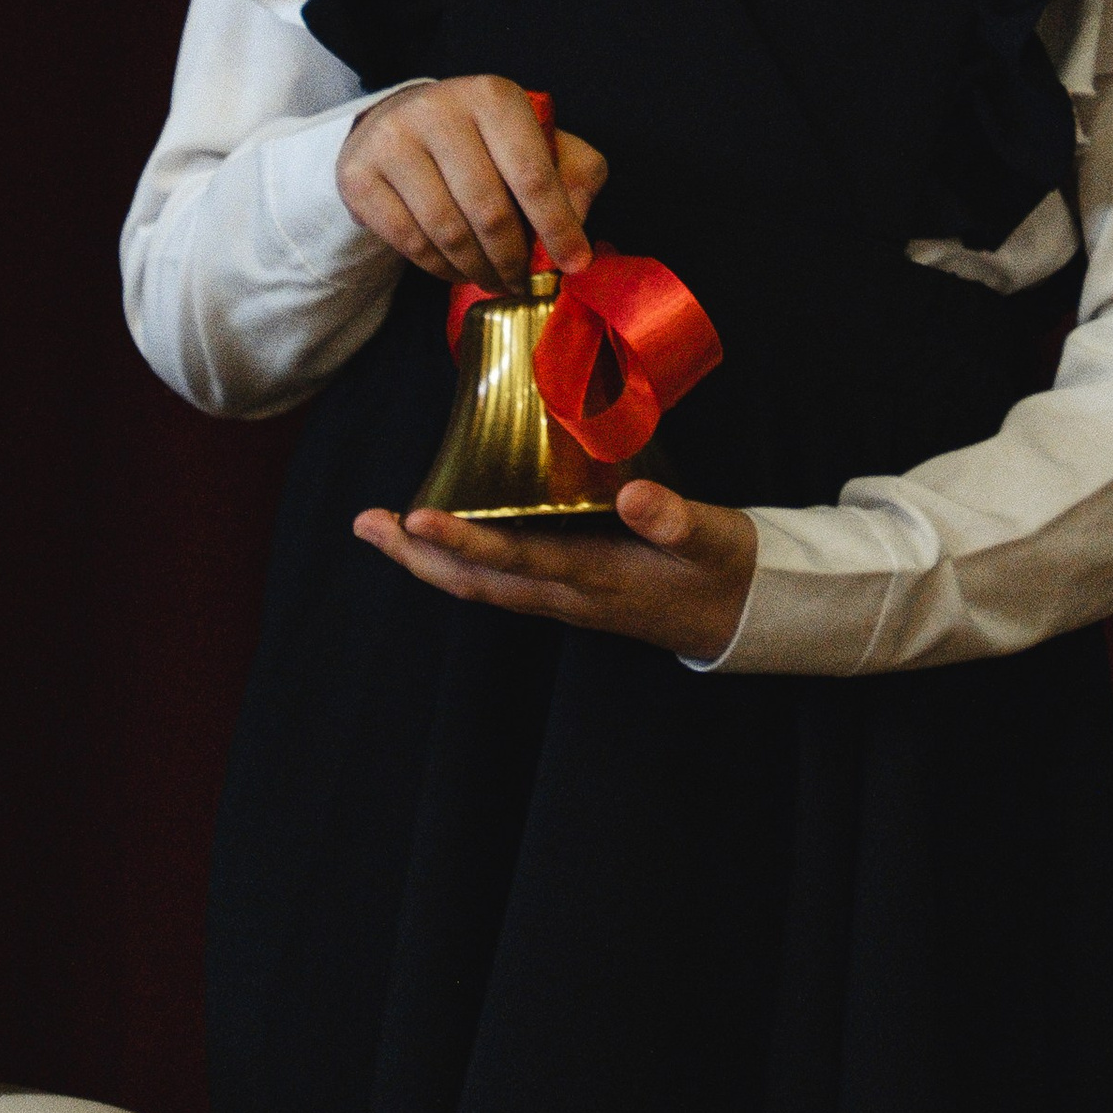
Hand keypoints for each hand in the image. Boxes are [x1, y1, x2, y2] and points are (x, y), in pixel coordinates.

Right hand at [337, 75, 607, 289]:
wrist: (399, 122)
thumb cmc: (483, 138)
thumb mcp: (538, 140)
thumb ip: (574, 175)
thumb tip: (577, 232)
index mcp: (493, 96)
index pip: (532, 172)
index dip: (558, 226)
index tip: (574, 264)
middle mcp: (439, 109)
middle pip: (489, 210)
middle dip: (513, 260)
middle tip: (524, 283)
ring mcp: (393, 140)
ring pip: (448, 232)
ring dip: (478, 270)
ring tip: (494, 279)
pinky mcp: (359, 174)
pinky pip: (410, 242)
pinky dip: (440, 269)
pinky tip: (457, 270)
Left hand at [352, 481, 759, 662]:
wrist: (745, 616)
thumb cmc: (726, 570)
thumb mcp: (715, 541)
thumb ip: (676, 520)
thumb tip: (634, 496)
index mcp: (598, 578)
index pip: (518, 561)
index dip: (464, 541)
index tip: (417, 518)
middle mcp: (569, 594)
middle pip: (478, 583)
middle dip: (418, 557)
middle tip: (367, 523)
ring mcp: (566, 597)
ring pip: (482, 584)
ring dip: (428, 560)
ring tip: (382, 527)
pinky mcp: (570, 589)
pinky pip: (501, 579)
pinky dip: (462, 557)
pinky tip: (442, 535)